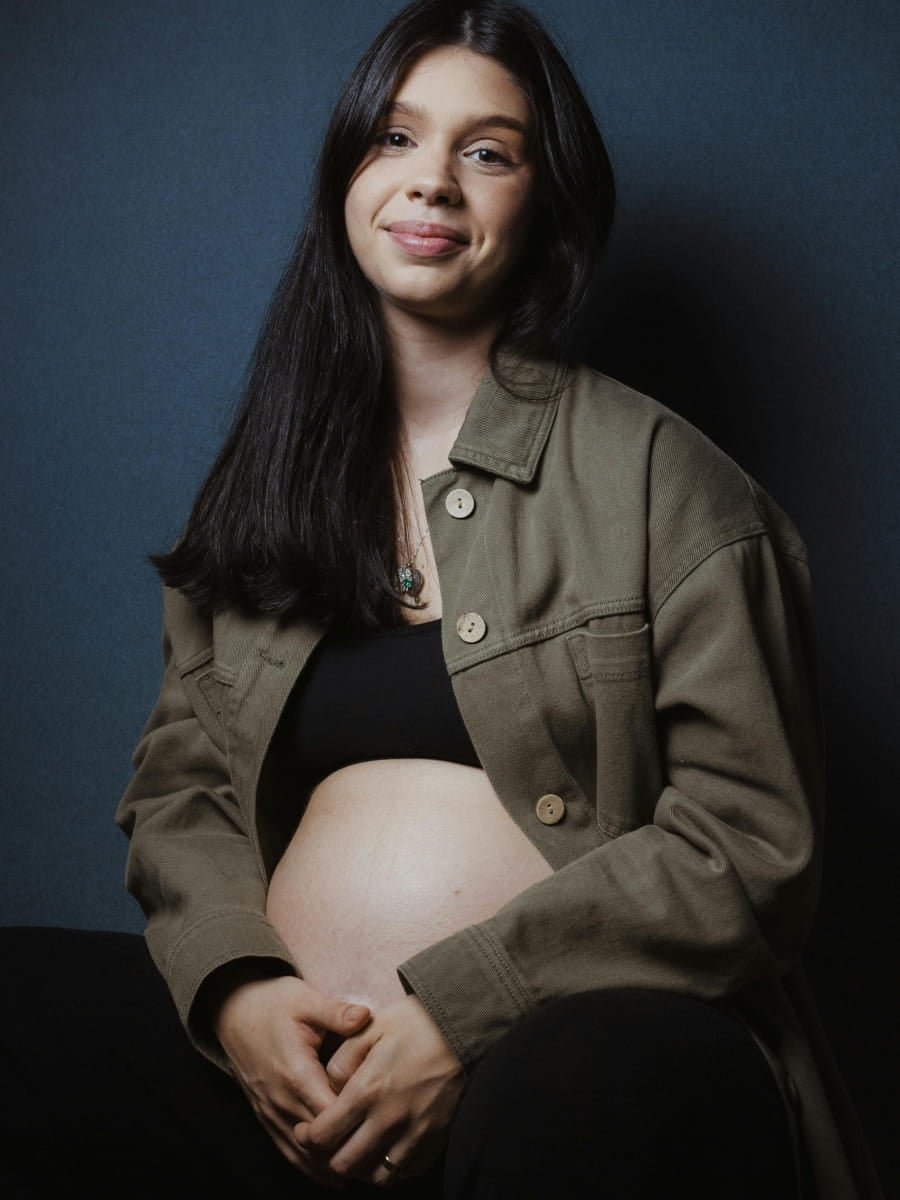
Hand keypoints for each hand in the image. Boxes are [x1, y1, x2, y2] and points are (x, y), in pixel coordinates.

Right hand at [208, 964, 372, 1189]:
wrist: (232, 1010)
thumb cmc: (273, 1003)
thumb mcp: (305, 999)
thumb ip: (336, 1012)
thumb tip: (366, 1016)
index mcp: (295, 1073)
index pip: (330, 1114)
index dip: (357, 1123)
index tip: (387, 1124)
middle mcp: (281, 1100)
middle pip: (319, 1142)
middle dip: (351, 1150)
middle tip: (387, 1157)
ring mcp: (270, 1112)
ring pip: (302, 1154)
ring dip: (332, 1164)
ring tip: (368, 1173)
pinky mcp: (265, 1115)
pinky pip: (287, 1151)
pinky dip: (310, 1166)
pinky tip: (333, 1175)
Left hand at [293, 993, 465, 1186]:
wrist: (462, 1027)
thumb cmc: (414, 1023)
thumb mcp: (370, 1029)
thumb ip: (342, 1060)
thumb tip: (328, 1087)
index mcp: (367, 1090)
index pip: (324, 1135)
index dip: (308, 1138)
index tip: (307, 1130)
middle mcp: (389, 1119)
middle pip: (345, 1164)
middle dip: (329, 1157)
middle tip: (329, 1143)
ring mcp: (415, 1132)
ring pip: (376, 1176)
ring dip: (361, 1167)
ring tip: (357, 1149)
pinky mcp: (435, 1138)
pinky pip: (405, 1171)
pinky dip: (390, 1168)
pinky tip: (385, 1149)